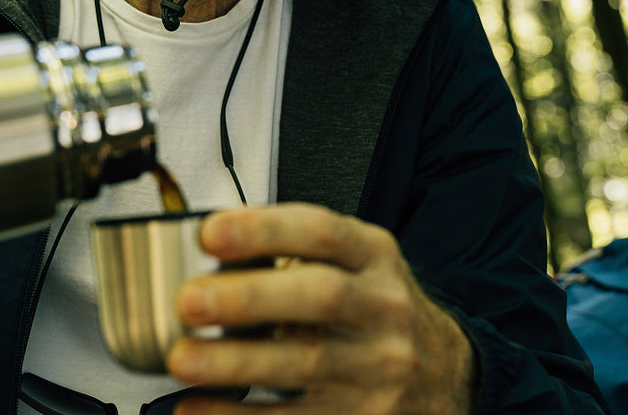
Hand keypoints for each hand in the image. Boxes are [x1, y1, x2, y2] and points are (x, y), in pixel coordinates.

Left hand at [167, 203, 476, 414]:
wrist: (445, 374)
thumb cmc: (375, 311)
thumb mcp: (356, 265)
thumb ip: (298, 255)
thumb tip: (209, 259)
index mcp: (374, 256)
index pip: (322, 231)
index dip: (265, 230)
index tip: (210, 235)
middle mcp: (383, 307)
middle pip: (319, 297)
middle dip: (249, 297)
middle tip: (190, 302)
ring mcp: (379, 368)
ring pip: (306, 364)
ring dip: (235, 363)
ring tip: (182, 359)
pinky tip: (200, 408)